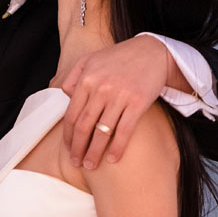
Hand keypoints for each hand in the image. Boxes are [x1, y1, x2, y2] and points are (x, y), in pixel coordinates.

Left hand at [61, 35, 170, 167]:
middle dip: (78, 148)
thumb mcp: (90, 59)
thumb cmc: (119, 58)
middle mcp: (100, 88)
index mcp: (86, 79)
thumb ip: (74, 77)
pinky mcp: (138, 103)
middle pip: (84, 126)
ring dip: (94, 152)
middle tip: (76, 162)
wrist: (153, 51)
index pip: (71, 114)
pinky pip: (124, 131)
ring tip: (91, 165)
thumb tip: (65, 96)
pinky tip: (112, 159)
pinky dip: (117, 147)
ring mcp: (119, 96)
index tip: (67, 149)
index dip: (68, 136)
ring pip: (102, 132)